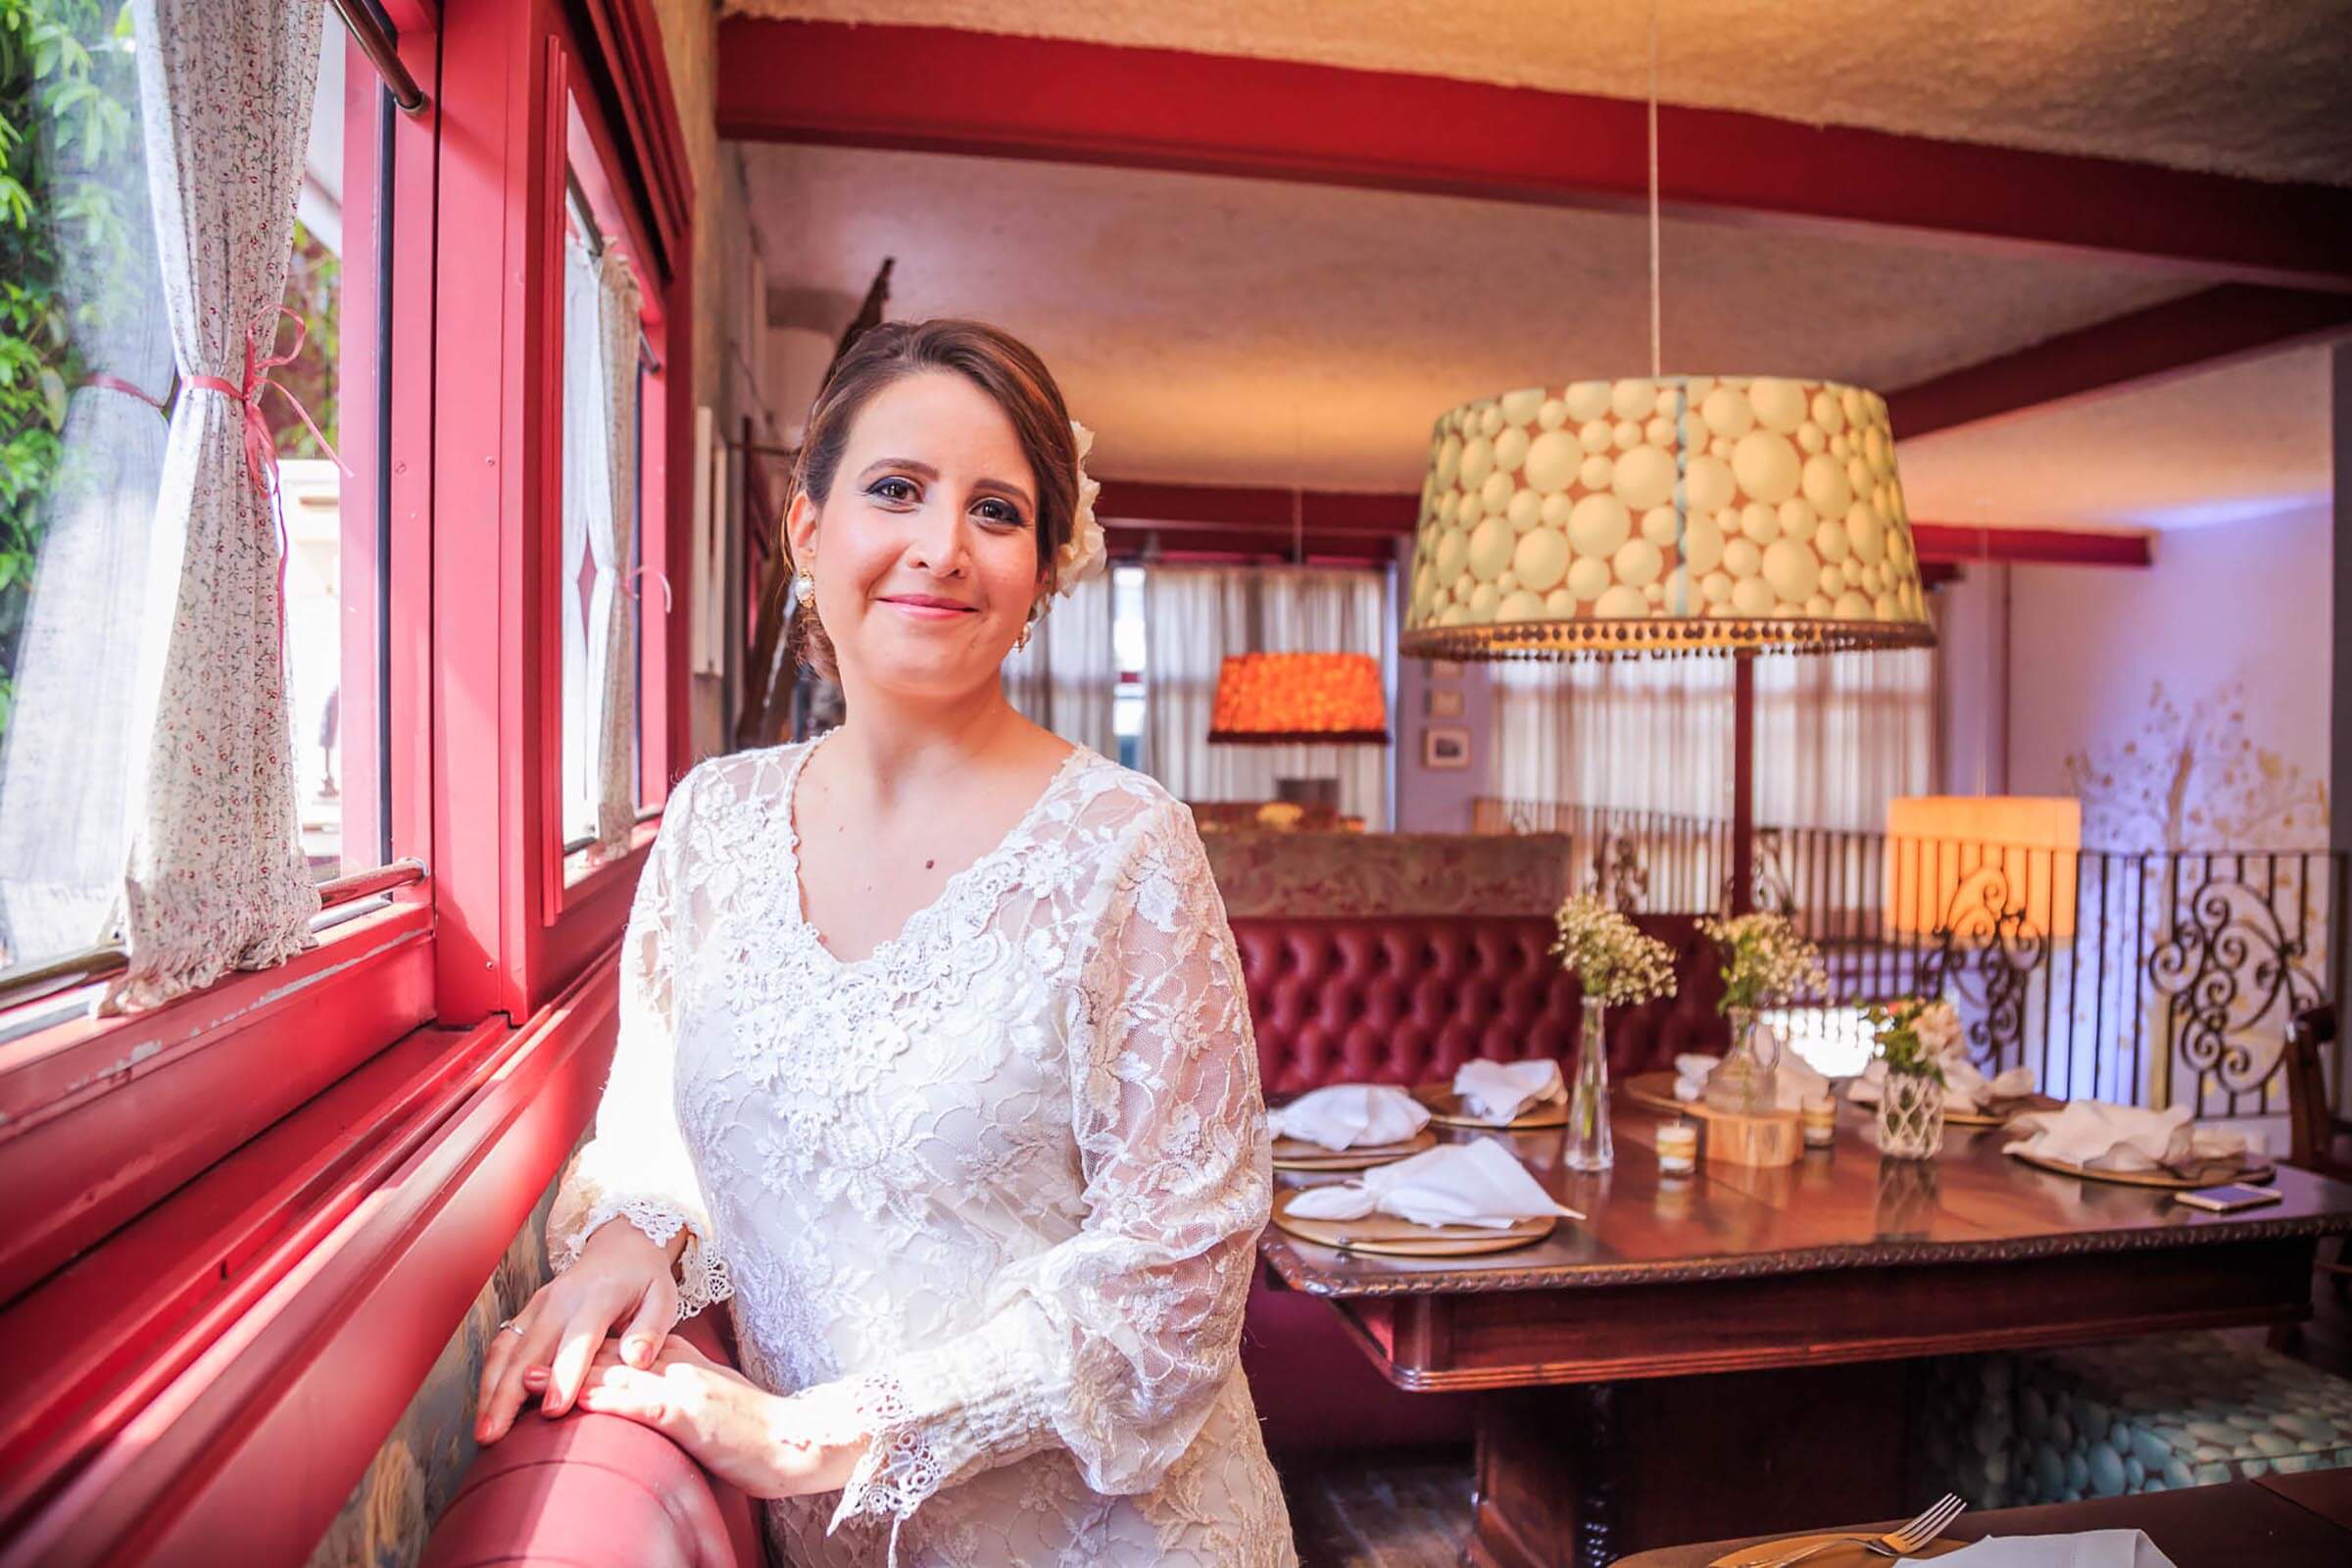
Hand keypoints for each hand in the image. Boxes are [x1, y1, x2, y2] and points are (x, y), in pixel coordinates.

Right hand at [476, 1219, 679, 1442]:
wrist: (622, 1248)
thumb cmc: (645, 1281)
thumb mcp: (663, 1298)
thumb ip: (651, 1329)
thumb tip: (637, 1361)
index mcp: (598, 1297)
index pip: (578, 1341)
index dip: (565, 1376)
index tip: (553, 1411)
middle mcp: (561, 1301)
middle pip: (529, 1351)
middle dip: (508, 1395)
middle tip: (493, 1436)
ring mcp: (539, 1306)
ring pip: (507, 1349)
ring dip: (491, 1390)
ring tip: (483, 1431)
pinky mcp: (527, 1313)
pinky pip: (502, 1345)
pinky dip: (490, 1376)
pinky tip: (485, 1407)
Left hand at [556, 1336, 869, 1498]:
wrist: (794, 1440)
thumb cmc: (751, 1428)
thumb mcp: (705, 1399)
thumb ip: (670, 1390)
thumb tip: (635, 1397)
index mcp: (677, 1357)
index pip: (616, 1349)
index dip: (572, 1353)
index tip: (533, 1357)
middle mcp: (674, 1363)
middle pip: (606, 1356)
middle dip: (558, 1361)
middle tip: (512, 1365)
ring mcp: (681, 1385)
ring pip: (616, 1375)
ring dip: (568, 1377)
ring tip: (526, 1382)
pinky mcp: (689, 1413)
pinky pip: (641, 1404)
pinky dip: (607, 1401)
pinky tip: (580, 1402)